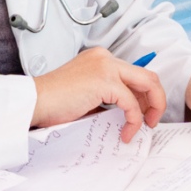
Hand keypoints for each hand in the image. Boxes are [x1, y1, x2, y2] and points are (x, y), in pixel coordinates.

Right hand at [30, 47, 165, 142]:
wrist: (34, 102)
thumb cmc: (53, 103)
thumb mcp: (87, 95)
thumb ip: (108, 96)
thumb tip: (130, 111)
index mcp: (101, 59)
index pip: (135, 74)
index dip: (145, 95)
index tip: (144, 113)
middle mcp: (106, 58)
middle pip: (147, 76)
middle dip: (156, 100)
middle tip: (151, 121)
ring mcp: (106, 67)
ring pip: (147, 84)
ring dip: (152, 108)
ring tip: (144, 127)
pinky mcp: (104, 81)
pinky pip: (131, 103)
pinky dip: (134, 120)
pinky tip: (126, 132)